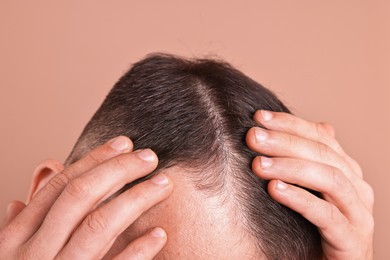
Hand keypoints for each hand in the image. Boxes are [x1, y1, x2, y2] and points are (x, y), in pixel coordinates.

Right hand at [0, 136, 172, 258]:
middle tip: (150, 157)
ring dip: (136, 199)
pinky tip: (159, 234)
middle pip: (81, 197)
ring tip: (163, 184)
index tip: (124, 143)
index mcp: (16, 237)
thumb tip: (46, 168)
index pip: (60, 185)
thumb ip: (34, 210)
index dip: (94, 159)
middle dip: (119, 170)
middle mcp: (33, 253)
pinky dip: (137, 252)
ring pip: (99, 226)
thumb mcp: (15, 245)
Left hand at [246, 110, 373, 259]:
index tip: (258, 116)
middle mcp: (357, 187)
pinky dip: (300, 199)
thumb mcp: (309, 190)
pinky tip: (274, 189)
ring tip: (258, 164)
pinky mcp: (352, 240)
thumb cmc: (314, 227)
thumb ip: (308, 161)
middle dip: (285, 142)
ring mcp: (358, 214)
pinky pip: (327, 215)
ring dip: (291, 167)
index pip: (320, 136)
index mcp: (346, 170)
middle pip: (323, 154)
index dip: (289, 123)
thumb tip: (317, 125)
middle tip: (253, 136)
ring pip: (329, 179)